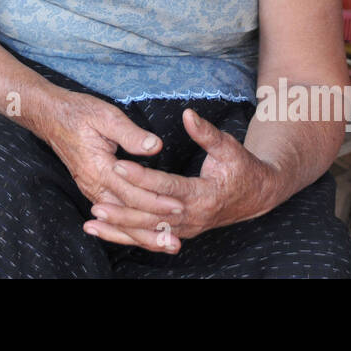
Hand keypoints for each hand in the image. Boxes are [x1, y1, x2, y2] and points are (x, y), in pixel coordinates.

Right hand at [38, 89, 185, 241]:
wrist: (49, 116)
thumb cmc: (78, 113)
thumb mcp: (106, 115)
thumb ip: (130, 134)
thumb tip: (155, 146)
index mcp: (99, 168)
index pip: (132, 192)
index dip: (157, 201)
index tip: (179, 206)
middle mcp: (93, 184)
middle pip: (126, 214)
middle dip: (152, 229)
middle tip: (176, 240)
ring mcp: (90, 188)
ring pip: (118, 219)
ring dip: (141, 234)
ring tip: (163, 244)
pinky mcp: (91, 188)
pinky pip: (111, 215)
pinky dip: (127, 228)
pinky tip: (141, 235)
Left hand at [83, 108, 286, 253]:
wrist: (258, 195)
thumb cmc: (243, 167)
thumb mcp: (229, 147)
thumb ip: (206, 132)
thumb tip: (188, 114)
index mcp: (204, 195)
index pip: (166, 186)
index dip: (142, 176)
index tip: (118, 164)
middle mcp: (193, 217)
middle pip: (153, 216)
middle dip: (124, 211)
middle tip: (97, 205)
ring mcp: (187, 228)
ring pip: (148, 232)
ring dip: (120, 229)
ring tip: (93, 223)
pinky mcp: (180, 232)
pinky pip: (150, 237)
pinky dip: (126, 236)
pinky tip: (103, 232)